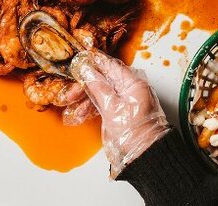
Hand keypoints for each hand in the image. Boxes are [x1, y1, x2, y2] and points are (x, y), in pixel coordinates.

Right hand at [69, 50, 169, 177]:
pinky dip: (92, 107)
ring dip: (86, 97)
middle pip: (104, 79)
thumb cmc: (135, 133)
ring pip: (101, 92)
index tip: (79, 60)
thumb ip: (98, 87)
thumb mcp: (112, 108)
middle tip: (71, 90)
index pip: (111, 66)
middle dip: (86, 84)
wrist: (145, 156)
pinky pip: (104, 103)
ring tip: (72, 104)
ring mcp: (125, 100)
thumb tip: (87, 69)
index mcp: (133, 84)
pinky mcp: (121, 111)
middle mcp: (130, 89)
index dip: (94, 63)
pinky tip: (80, 113)